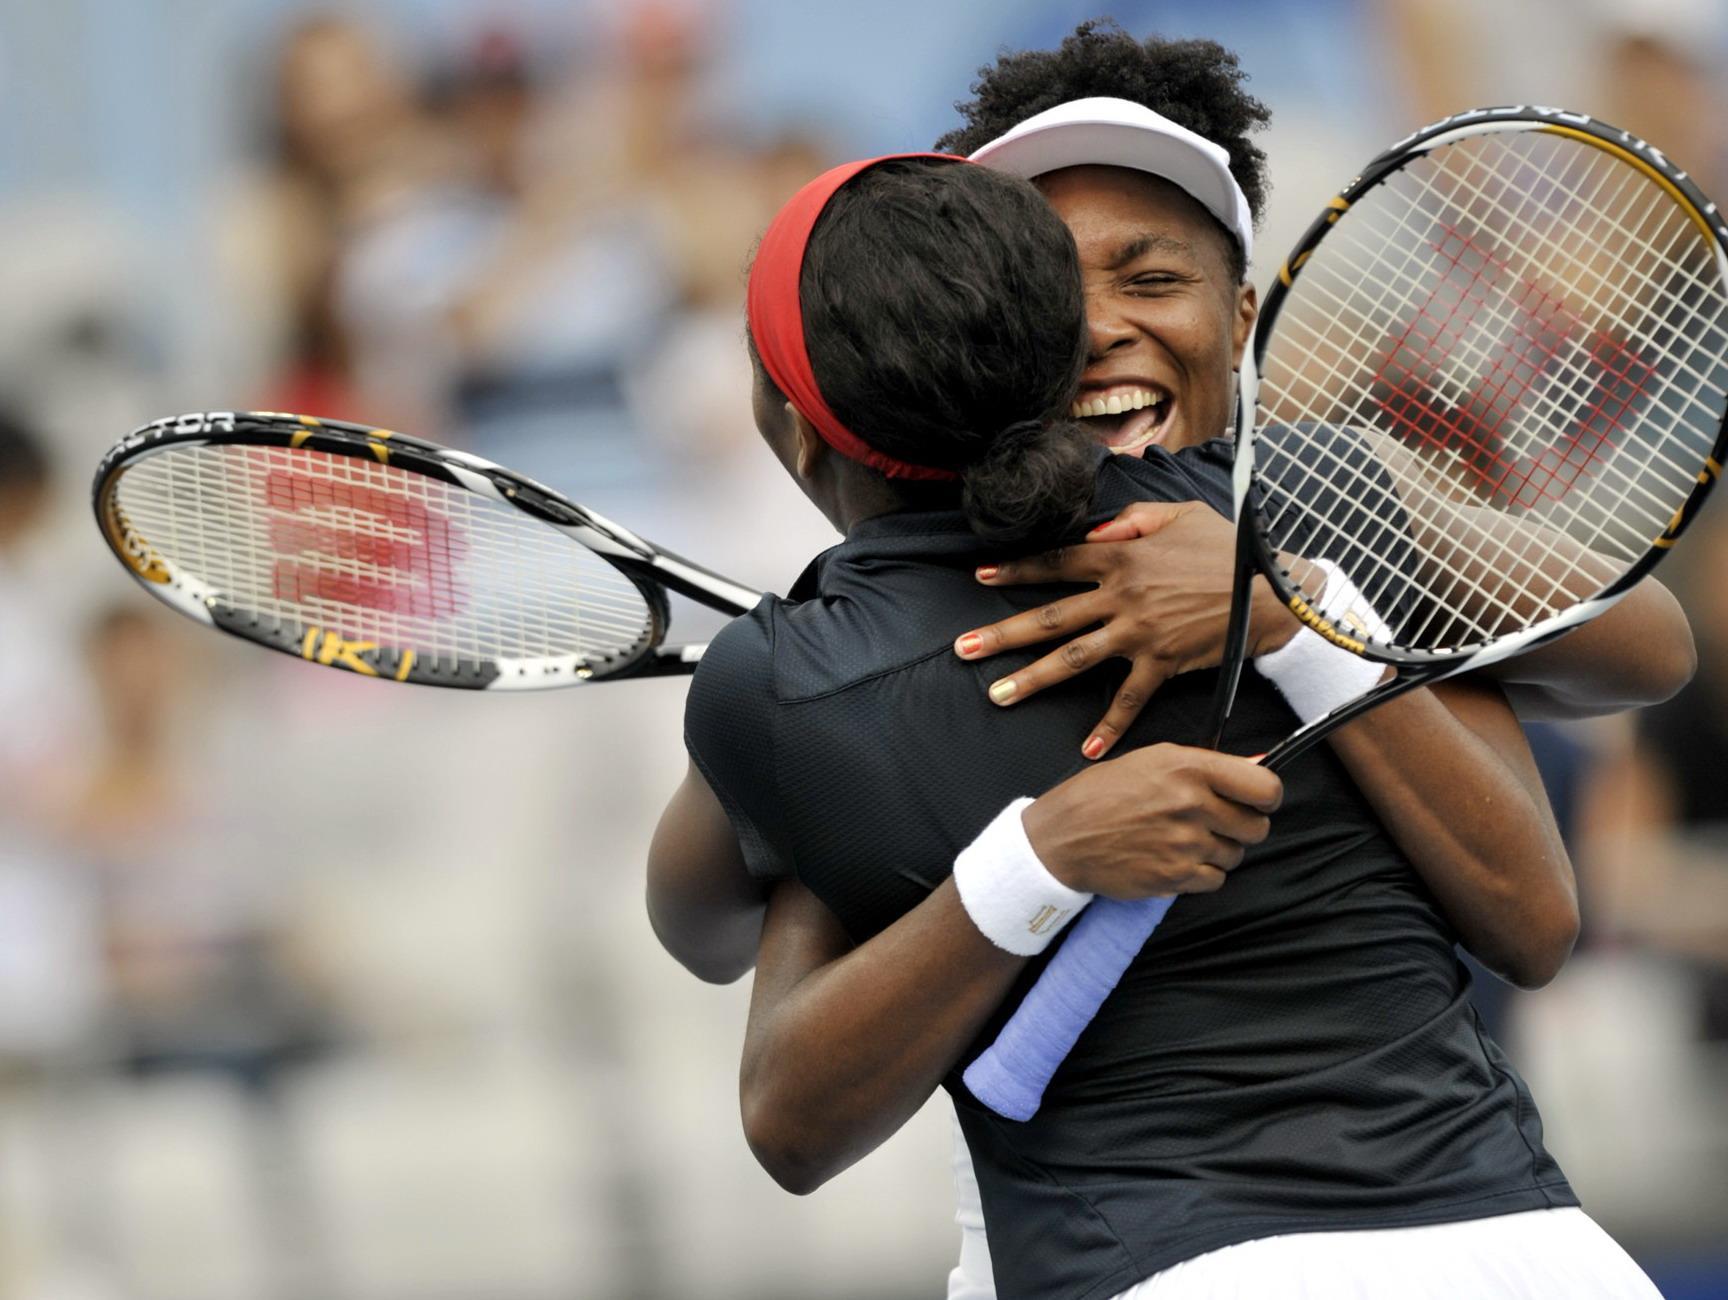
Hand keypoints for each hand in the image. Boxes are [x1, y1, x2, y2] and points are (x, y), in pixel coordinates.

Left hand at [954, 502, 1299, 758]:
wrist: (1272, 591)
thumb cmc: (1227, 550)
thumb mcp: (1179, 514)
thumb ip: (1131, 518)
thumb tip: (1092, 533)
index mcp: (1121, 555)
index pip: (1056, 562)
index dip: (1017, 570)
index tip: (980, 578)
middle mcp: (1121, 596)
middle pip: (1050, 617)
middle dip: (1002, 634)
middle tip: (962, 650)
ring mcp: (1139, 633)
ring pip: (1074, 659)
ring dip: (1032, 678)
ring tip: (996, 694)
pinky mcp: (1163, 664)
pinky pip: (1129, 700)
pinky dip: (1110, 726)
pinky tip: (1087, 749)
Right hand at [1022, 744, 1280, 899]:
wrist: (1062, 837)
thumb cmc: (1103, 793)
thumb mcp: (1153, 760)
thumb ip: (1207, 765)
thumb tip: (1258, 763)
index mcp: (1188, 767)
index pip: (1264, 786)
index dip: (1267, 797)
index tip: (1257, 800)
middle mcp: (1190, 804)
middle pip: (1256, 827)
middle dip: (1241, 826)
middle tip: (1215, 822)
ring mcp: (1184, 843)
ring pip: (1236, 855)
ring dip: (1218, 851)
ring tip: (1185, 840)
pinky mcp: (1175, 877)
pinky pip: (1216, 880)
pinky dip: (1202, 874)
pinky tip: (1176, 860)